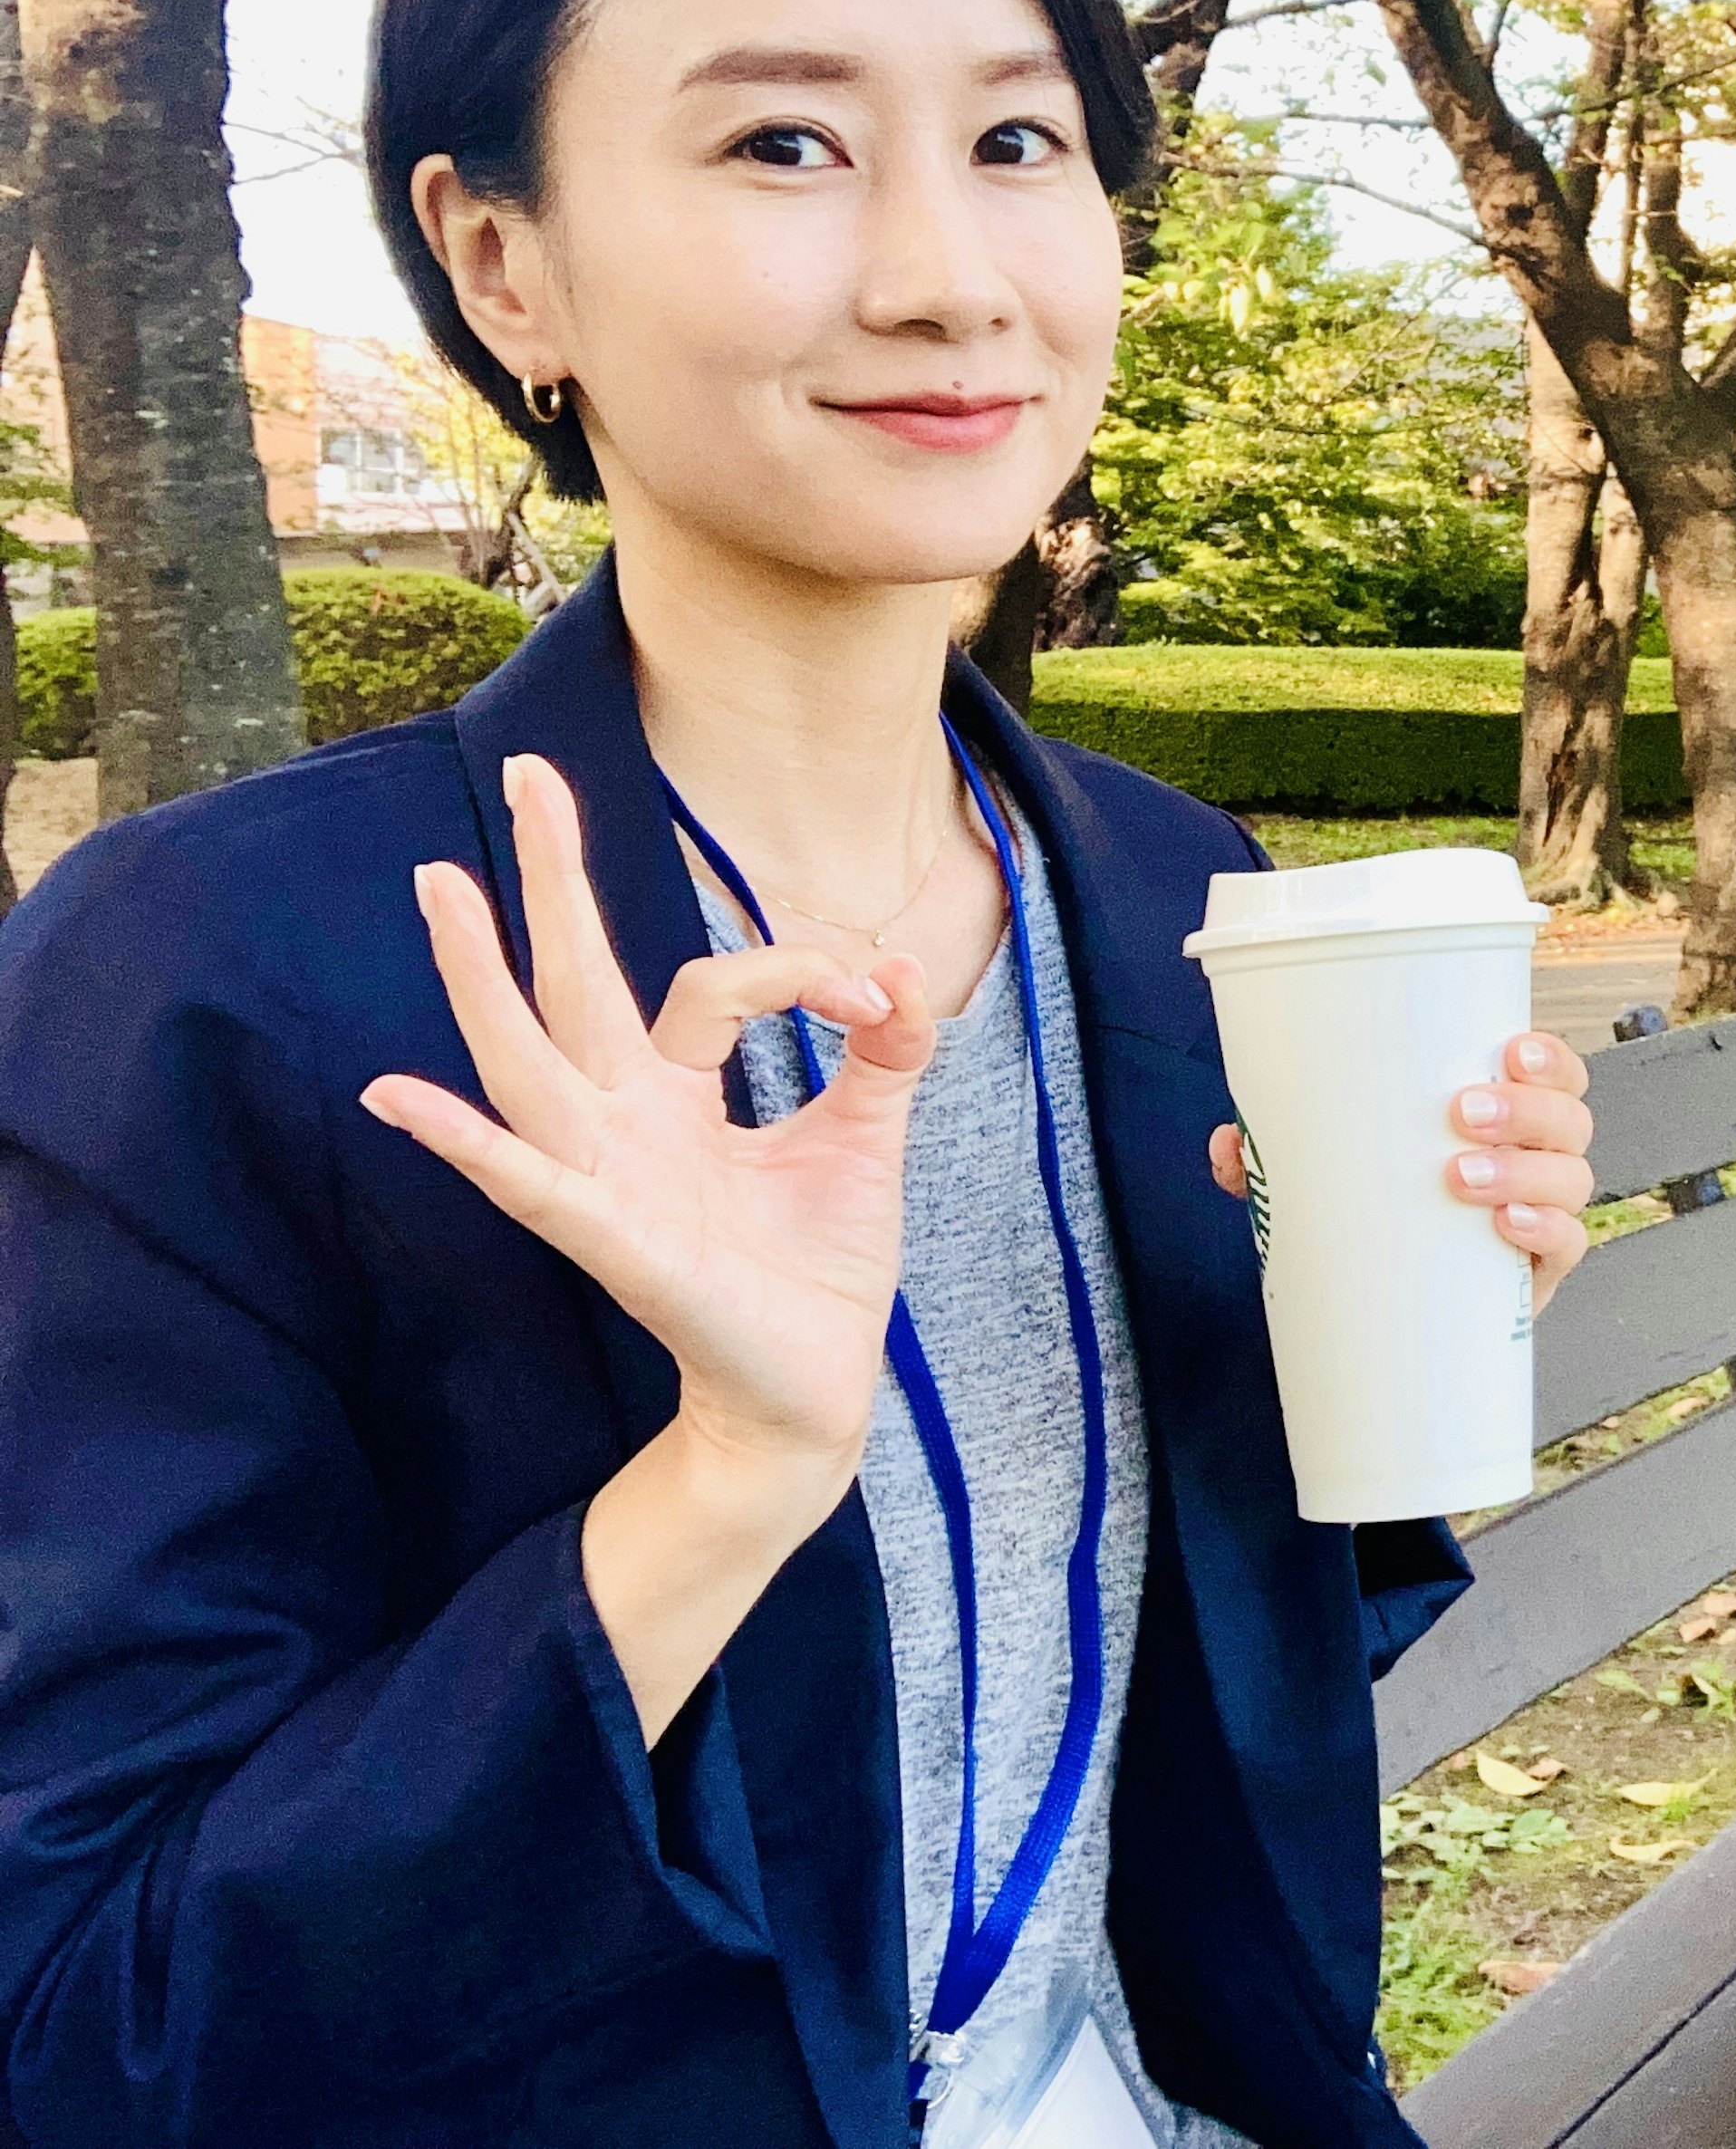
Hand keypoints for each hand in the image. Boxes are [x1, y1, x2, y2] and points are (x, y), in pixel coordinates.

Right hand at [360, 753, 933, 1513]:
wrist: (817, 1388)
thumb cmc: (816, 1270)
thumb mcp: (865, 1138)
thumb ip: (882, 1055)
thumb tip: (907, 977)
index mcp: (672, 1099)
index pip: (709, 985)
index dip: (797, 968)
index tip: (877, 992)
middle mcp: (622, 1127)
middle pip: (570, 985)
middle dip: (550, 882)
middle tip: (526, 774)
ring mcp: (607, 1181)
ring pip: (527, 1063)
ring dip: (480, 980)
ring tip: (440, 890)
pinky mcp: (618, 1244)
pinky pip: (532, 1186)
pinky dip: (468, 1144)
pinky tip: (401, 1099)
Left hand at [1207, 1032, 1596, 1311]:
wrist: (1392, 1306)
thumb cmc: (1380, 1211)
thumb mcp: (1331, 1172)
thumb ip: (1276, 1155)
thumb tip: (1228, 1143)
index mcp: (1504, 1117)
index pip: (1553, 1073)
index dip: (1547, 1057)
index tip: (1508, 1049)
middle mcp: (1536, 1160)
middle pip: (1568, 1120)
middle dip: (1524, 1110)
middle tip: (1460, 1113)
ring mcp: (1543, 1216)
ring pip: (1572, 1179)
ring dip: (1524, 1171)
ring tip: (1460, 1177)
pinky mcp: (1536, 1276)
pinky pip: (1567, 1246)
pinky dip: (1544, 1232)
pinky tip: (1505, 1228)